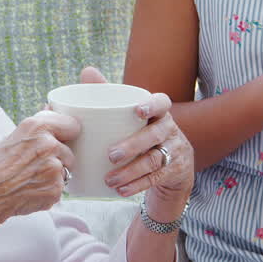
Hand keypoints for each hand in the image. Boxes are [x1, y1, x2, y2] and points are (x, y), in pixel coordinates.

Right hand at [0, 109, 79, 225]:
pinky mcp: (55, 189)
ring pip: (64, 170)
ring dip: (53, 175)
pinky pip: (59, 188)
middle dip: (57, 158)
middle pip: (68, 151)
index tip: (61, 139)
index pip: (72, 125)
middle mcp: (49, 144)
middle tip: (33, 165)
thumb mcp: (11, 137)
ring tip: (29, 179)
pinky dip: (48, 191)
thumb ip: (37, 125)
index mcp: (37, 126)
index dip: (66, 134)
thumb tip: (51, 109)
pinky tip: (30, 190)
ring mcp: (54, 168)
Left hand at [71, 67, 193, 213]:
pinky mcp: (175, 171)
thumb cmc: (143, 132)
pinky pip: (156, 179)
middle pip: (154, 135)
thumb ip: (111, 94)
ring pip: (154, 161)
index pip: (162, 103)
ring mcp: (175, 151)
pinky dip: (137, 186)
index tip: (137, 110)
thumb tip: (87, 71)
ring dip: (130, 171)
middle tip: (110, 155)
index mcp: (160, 112)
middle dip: (132, 146)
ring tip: (109, 179)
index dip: (152, 105)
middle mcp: (170, 129)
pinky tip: (121, 190)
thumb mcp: (132, 115)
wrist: (174, 165)